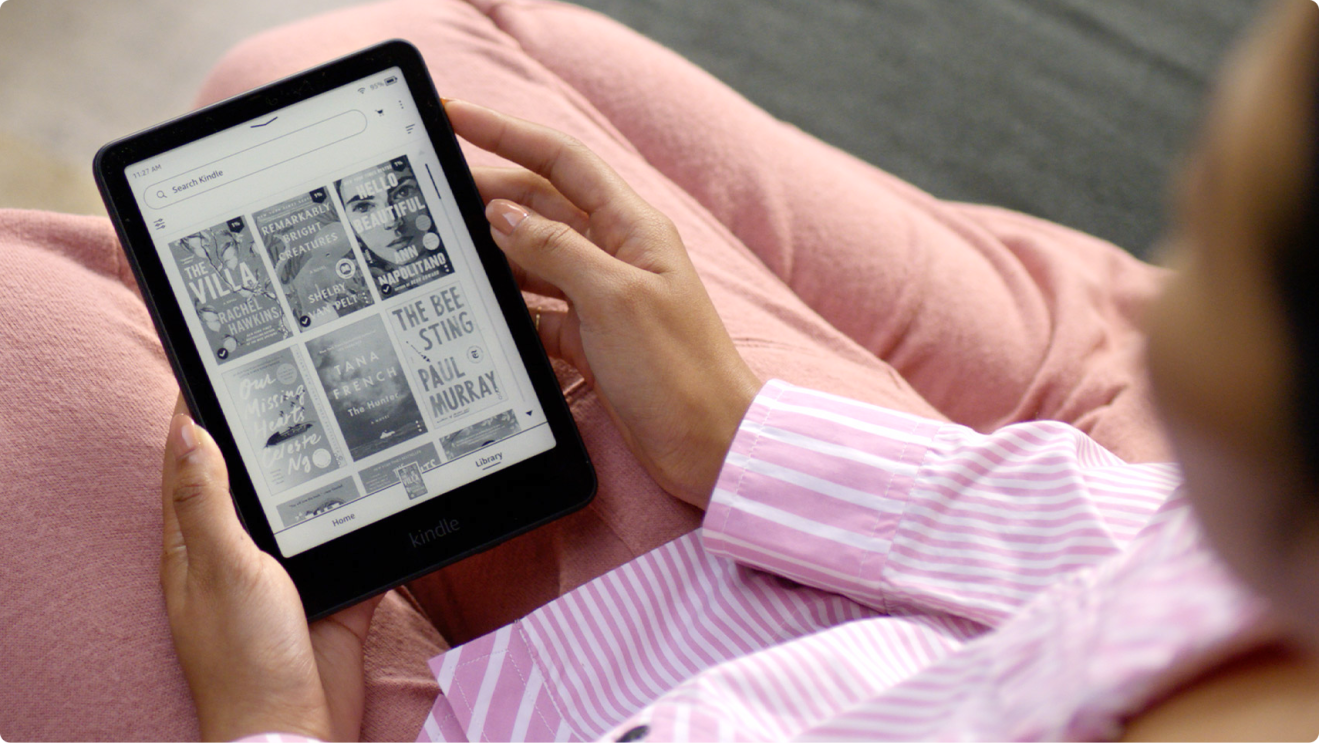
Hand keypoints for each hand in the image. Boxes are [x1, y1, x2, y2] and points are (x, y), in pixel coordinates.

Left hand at [161, 395, 381, 742]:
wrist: (297, 726)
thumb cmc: (244, 658)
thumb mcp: (222, 565)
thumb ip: (209, 499)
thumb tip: (188, 432)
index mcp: (196, 544)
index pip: (191, 465)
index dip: (200, 418)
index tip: (219, 372)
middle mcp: (239, 554)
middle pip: (254, 480)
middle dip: (274, 437)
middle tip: (299, 383)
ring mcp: (287, 573)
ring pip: (309, 507)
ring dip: (327, 474)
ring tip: (348, 422)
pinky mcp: (333, 590)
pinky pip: (352, 542)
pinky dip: (368, 520)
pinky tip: (386, 490)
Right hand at [447, 100, 762, 508]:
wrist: (709, 446)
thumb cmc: (679, 372)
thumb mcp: (614, 299)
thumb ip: (557, 249)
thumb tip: (502, 215)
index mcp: (633, 228)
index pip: (561, 161)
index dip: (507, 133)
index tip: (456, 116)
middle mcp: (617, 254)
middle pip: (540, 207)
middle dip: (487, 195)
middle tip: (432, 195)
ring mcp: (602, 296)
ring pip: (534, 259)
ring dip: (493, 252)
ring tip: (443, 248)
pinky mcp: (591, 338)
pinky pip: (538, 309)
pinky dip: (510, 306)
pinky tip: (479, 306)